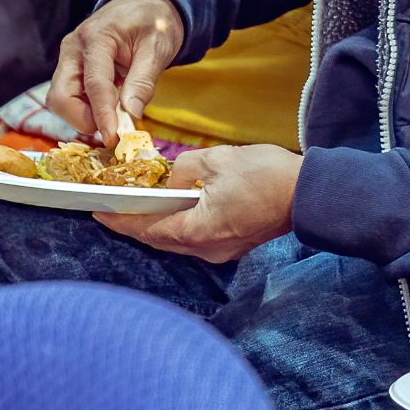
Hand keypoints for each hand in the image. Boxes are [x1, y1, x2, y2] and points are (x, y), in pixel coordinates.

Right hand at [47, 0, 186, 136]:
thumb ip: (143, 80)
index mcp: (97, 37)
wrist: (147, 3)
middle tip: (113, 128)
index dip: (102, 115)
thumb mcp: (158, 47)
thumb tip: (131, 113)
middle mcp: (73, 48)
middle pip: (61, 96)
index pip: (93, 84)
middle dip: (83, 119)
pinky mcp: (72, 68)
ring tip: (117, 112)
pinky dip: (88, 108)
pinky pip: (71, 96)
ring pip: (62, 100)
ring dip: (85, 115)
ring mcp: (69, 59)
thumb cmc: (155, 21)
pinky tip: (111, 106)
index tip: (113, 137)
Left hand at [96, 143, 301, 261]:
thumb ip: (184, 167)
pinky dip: (181, 225)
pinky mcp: (235, 244)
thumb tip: (171, 177)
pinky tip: (178, 208)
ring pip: (178, 240)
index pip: (147, 229)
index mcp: (197, 229)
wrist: (310, 193)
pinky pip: (197, 238)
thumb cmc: (268, 175)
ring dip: (159, 225)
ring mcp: (222, 250)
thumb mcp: (218, 159)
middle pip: (160, 239)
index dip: (120, 220)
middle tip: (116, 207)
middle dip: (136, 224)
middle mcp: (206, 248)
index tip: (98, 211)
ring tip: (143, 206)